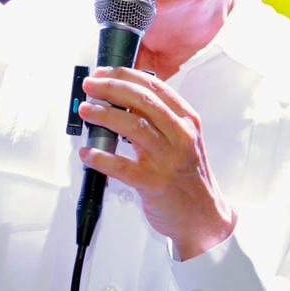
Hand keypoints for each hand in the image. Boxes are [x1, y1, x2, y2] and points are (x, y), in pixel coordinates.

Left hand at [77, 67, 234, 259]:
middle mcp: (180, 136)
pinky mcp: (153, 183)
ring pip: (132, 127)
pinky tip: (88, 153)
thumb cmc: (188, 177)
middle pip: (142, 101)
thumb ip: (159, 121)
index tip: (103, 73)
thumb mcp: (183, 140)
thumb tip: (119, 102)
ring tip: (86, 111)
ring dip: (104, 115)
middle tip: (90, 86)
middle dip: (110, 89)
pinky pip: (122, 166)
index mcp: (186, 120)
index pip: (155, 86)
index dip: (125, 75)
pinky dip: (101, 157)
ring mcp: (168, 159)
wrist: (203, 216)